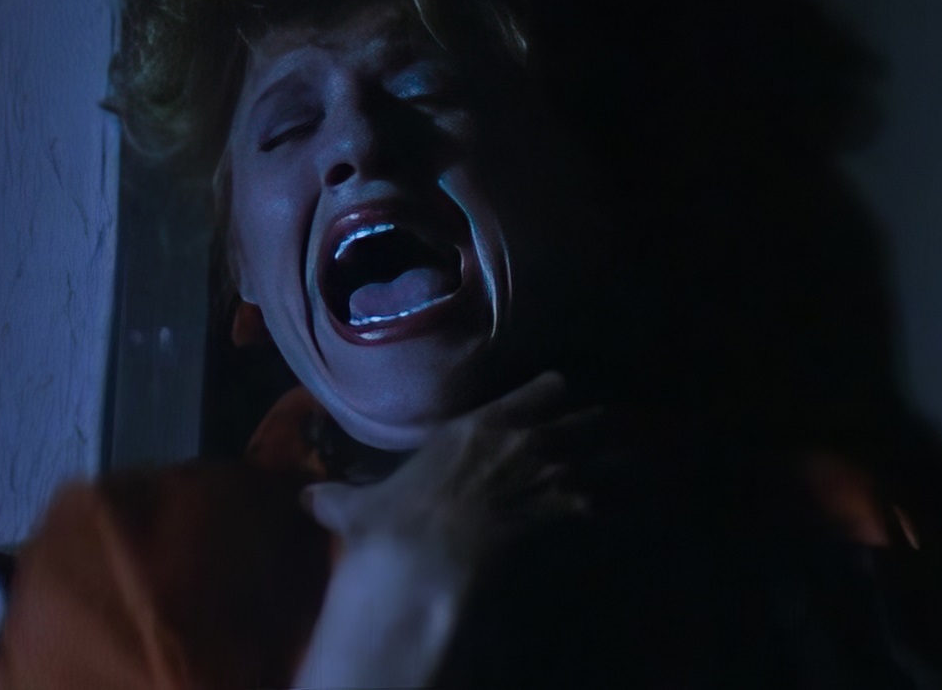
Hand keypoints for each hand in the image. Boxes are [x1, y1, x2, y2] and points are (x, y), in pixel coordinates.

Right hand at [301, 370, 604, 573]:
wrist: (423, 556)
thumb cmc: (396, 522)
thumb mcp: (359, 506)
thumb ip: (337, 497)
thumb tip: (305, 497)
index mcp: (477, 425)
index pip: (528, 393)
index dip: (549, 389)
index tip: (563, 385)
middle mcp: (518, 440)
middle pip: (571, 420)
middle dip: (592, 420)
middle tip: (611, 417)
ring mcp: (541, 474)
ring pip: (593, 453)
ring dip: (615, 455)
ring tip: (636, 454)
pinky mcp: (555, 512)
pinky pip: (595, 503)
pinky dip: (611, 506)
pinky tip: (622, 508)